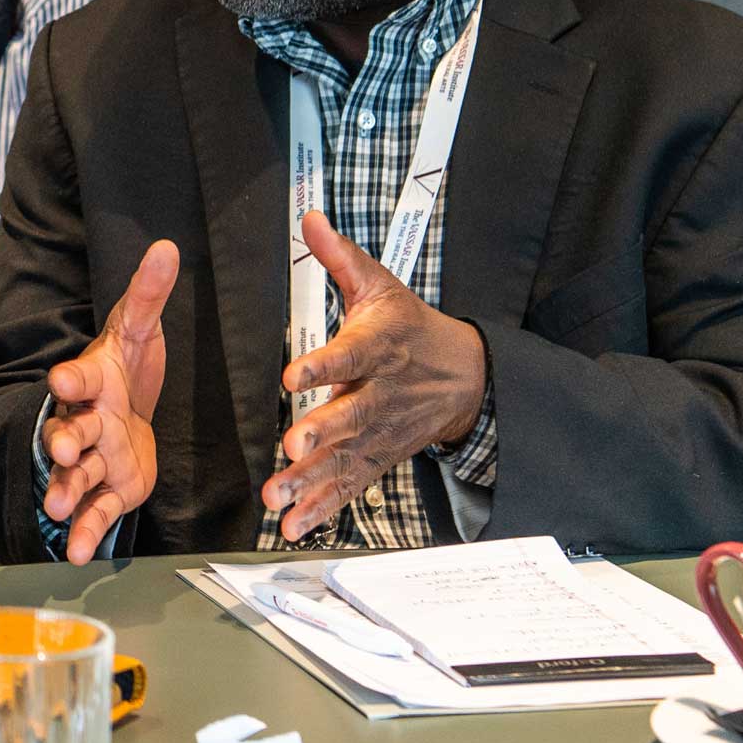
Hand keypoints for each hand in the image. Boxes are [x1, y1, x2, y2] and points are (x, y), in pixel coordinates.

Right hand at [42, 240, 176, 563]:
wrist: (126, 414)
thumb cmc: (126, 370)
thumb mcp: (139, 331)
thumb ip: (149, 295)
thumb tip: (165, 248)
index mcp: (94, 382)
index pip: (80, 378)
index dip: (72, 380)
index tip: (62, 381)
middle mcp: (86, 420)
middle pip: (71, 430)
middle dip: (65, 442)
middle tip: (63, 450)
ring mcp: (94, 458)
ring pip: (77, 475)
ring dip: (66, 490)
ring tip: (58, 508)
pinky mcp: (108, 489)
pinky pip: (94, 511)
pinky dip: (85, 532)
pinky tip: (77, 553)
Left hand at [264, 211, 488, 540]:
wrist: (465, 375)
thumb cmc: (411, 327)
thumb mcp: (379, 286)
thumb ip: (340, 257)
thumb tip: (309, 218)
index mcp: (379, 346)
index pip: (350, 354)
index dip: (321, 365)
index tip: (292, 375)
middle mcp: (380, 393)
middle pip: (350, 414)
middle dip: (322, 432)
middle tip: (293, 446)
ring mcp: (380, 431)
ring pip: (345, 459)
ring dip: (310, 480)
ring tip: (277, 498)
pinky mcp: (378, 458)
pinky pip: (349, 486)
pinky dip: (323, 508)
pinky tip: (294, 524)